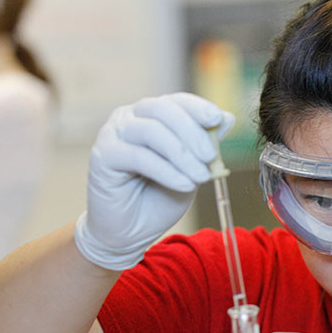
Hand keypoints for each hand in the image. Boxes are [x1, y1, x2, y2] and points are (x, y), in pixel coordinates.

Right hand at [74, 93, 233, 269]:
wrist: (131, 231)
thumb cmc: (159, 197)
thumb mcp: (192, 169)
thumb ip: (205, 144)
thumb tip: (228, 118)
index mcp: (152, 116)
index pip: (176, 101)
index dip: (197, 107)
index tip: (217, 118)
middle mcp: (129, 118)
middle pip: (162, 109)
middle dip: (192, 132)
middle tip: (211, 157)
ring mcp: (113, 134)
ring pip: (151, 131)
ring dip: (182, 154)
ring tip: (201, 177)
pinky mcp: (104, 155)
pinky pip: (139, 156)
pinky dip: (167, 171)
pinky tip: (185, 185)